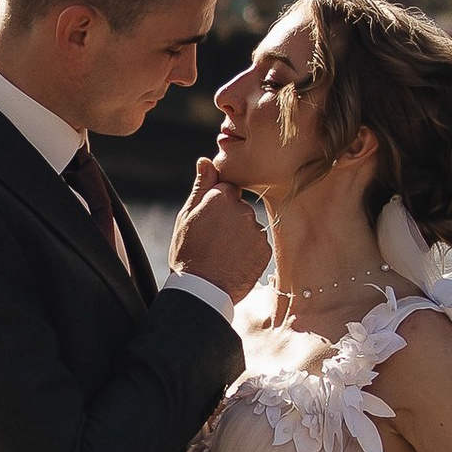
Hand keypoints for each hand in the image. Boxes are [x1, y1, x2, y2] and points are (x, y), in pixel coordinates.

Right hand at [171, 159, 269, 302]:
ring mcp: (255, 230)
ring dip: (240, 237)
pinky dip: (248, 252)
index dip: (216, 206)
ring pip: (249, 227)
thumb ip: (200, 187)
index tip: (208, 222)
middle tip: (213, 241)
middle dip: (229, 220)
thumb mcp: (186, 217)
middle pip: (239, 207)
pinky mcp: (265, 249)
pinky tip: (233, 262)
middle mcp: (242, 209)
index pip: (227, 190)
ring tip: (222, 254)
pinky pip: (257, 245)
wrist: (201, 290)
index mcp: (221, 197)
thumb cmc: (188, 253)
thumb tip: (205, 161)